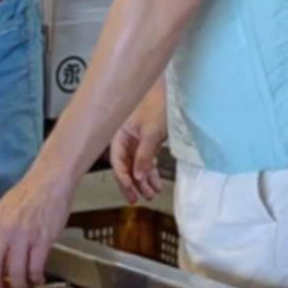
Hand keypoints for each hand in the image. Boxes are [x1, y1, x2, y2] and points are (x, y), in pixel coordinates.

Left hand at [0, 170, 73, 287]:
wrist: (51, 178)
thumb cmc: (30, 193)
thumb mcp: (5, 210)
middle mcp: (4, 230)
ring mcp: (23, 235)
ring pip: (16, 274)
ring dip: (21, 286)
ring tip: (26, 286)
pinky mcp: (43, 239)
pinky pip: (35, 268)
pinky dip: (36, 278)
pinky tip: (39, 277)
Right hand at [109, 84, 168, 204]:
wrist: (170, 89)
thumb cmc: (157, 103)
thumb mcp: (151, 133)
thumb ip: (144, 155)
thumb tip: (138, 175)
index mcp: (119, 134)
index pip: (117, 161)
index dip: (123, 178)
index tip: (131, 191)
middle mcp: (125, 137)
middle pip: (125, 165)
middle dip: (132, 183)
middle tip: (138, 198)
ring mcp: (135, 138)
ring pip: (136, 164)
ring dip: (143, 179)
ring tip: (152, 192)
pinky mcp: (146, 139)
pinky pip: (145, 159)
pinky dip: (151, 170)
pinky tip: (156, 181)